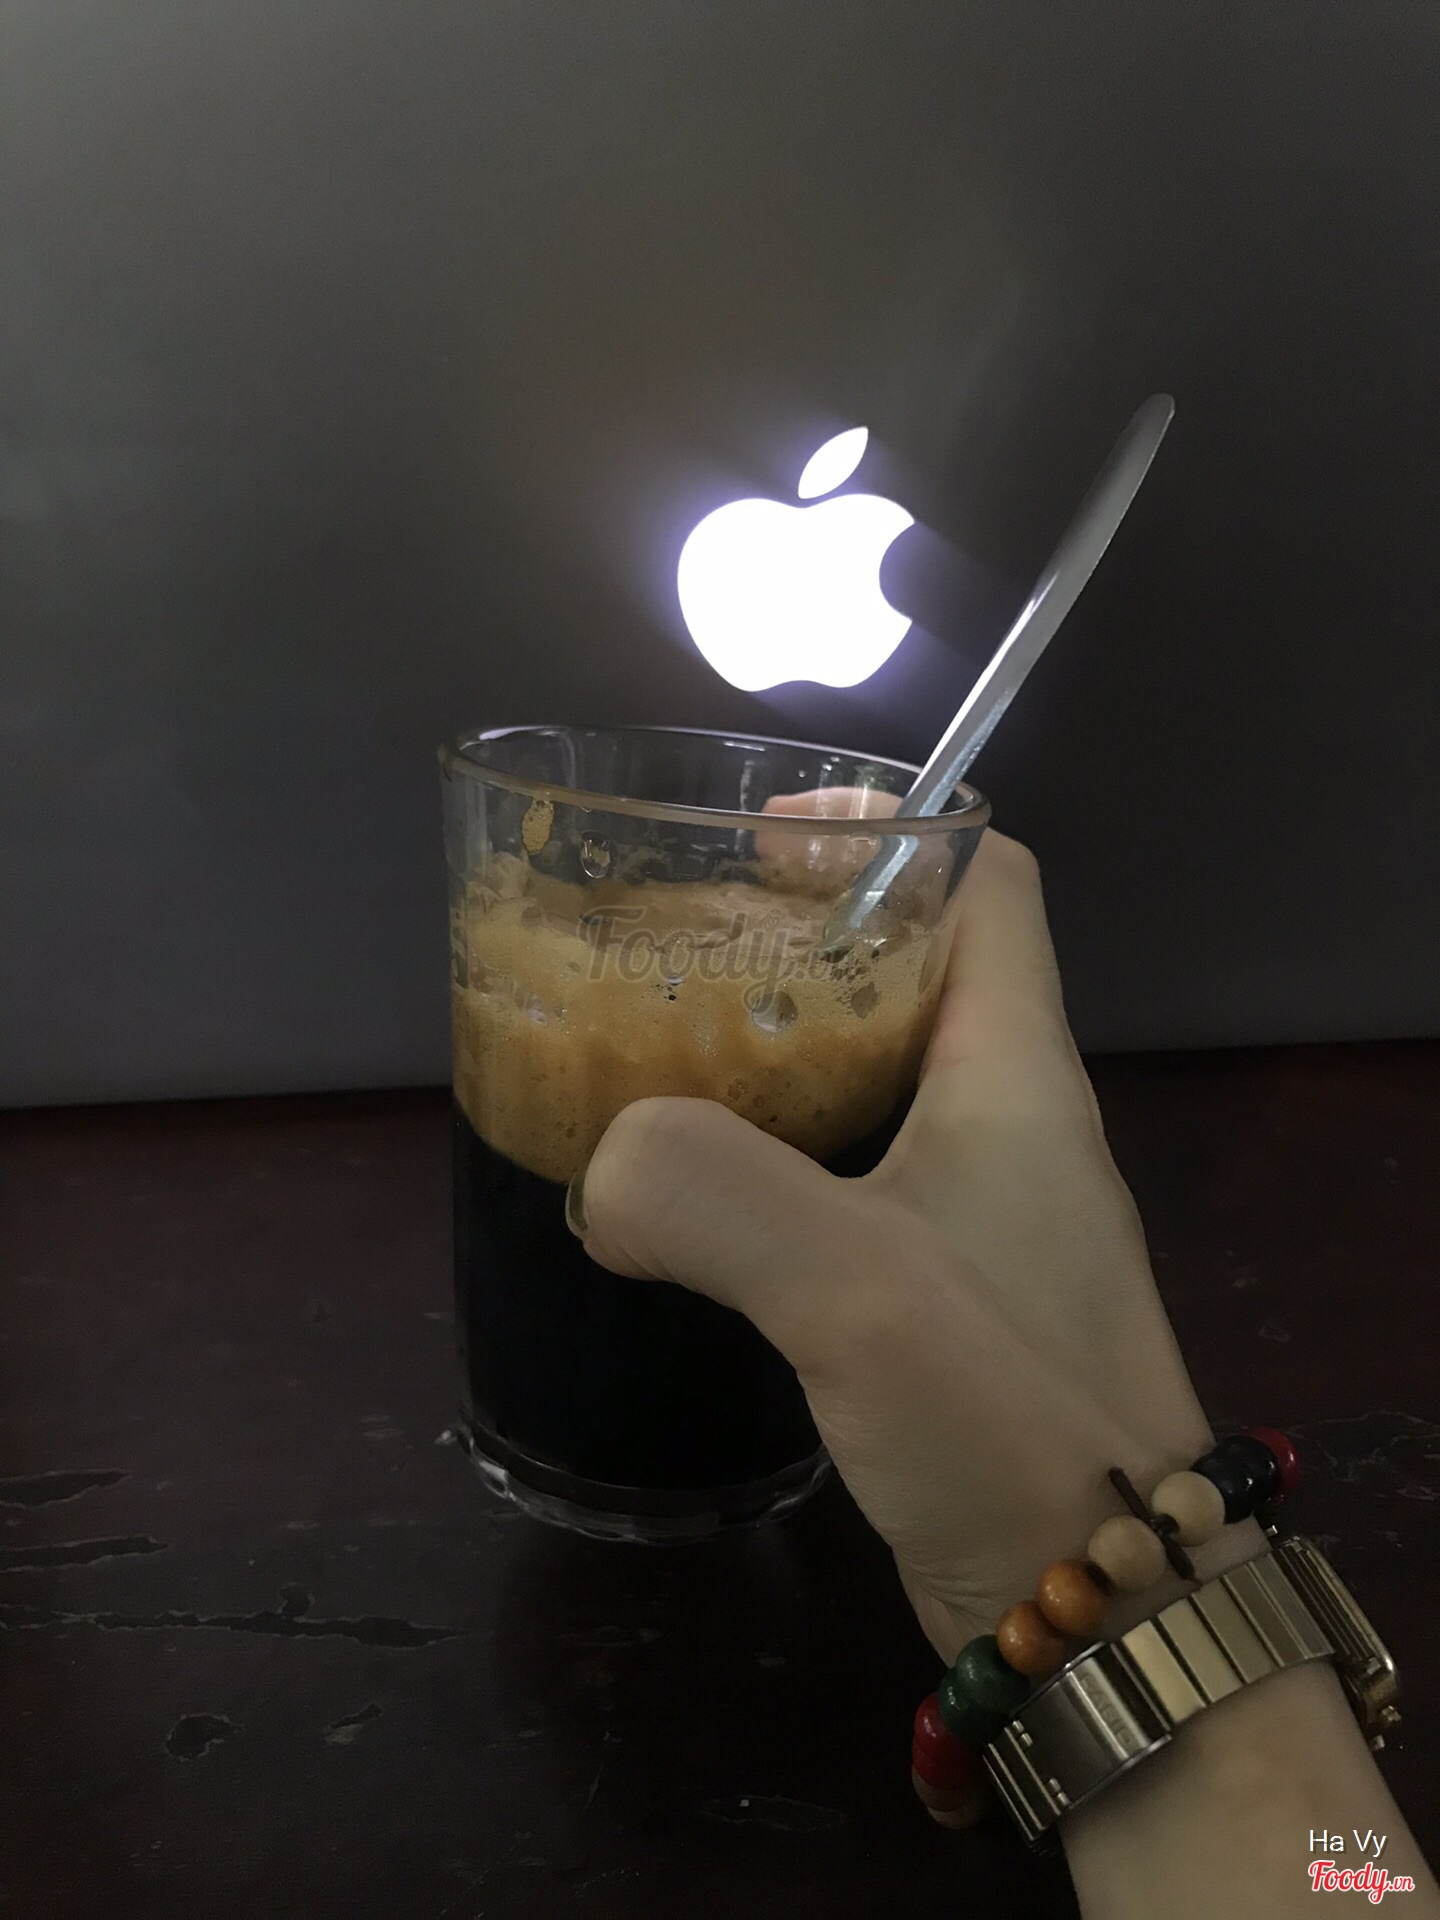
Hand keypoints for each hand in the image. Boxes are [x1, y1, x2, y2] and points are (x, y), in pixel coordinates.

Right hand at [569, 821, 1214, 1657]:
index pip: (990, 883)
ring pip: (876, 1083)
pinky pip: (852, 1184)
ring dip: (773, 1059)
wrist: (1102, 1607)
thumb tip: (599, 1170)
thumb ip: (709, 1195)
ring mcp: (983, 1215)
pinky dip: (773, 1165)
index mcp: (1017, 1072)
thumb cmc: (1004, 1411)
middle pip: (915, 972)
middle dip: (795, 940)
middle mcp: (1010, 1125)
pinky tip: (691, 1203)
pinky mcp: (945, 1297)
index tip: (758, 838)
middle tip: (668, 953)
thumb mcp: (850, 1282)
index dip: (885, 831)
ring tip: (651, 1061)